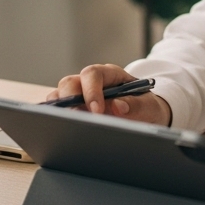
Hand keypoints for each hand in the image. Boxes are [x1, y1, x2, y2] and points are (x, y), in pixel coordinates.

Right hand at [48, 63, 171, 125]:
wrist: (146, 117)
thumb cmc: (146, 108)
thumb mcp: (148, 107)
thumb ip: (136, 105)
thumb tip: (118, 106)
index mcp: (110, 75)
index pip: (93, 74)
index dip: (91, 91)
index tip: (96, 111)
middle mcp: (91, 82)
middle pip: (70, 82)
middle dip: (70, 100)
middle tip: (78, 120)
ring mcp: (79, 95)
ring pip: (59, 95)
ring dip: (60, 109)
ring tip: (66, 126)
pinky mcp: (72, 108)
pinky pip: (57, 109)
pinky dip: (56, 118)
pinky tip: (60, 130)